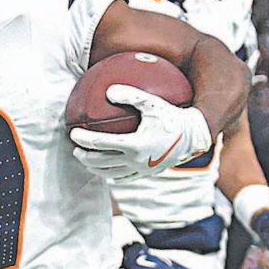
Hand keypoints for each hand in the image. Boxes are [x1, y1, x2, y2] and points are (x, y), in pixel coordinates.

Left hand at [71, 83, 211, 181]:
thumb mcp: (153, 102)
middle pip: (101, 162)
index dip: (84, 139)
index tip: (73, 133)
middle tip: (75, 149)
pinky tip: (106, 168)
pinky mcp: (147, 174)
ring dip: (94, 168)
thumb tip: (109, 90)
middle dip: (84, 156)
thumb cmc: (174, 116)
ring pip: (110, 173)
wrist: (195, 137)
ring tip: (86, 160)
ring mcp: (141, 170)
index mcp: (134, 145)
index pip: (100, 143)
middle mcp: (135, 161)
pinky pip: (123, 177)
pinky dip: (110, 174)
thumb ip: (131, 95)